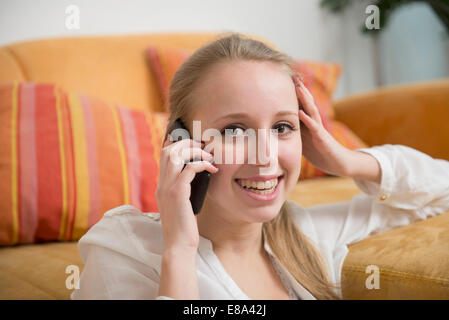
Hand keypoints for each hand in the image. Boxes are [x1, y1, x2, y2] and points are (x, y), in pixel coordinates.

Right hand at [155, 135, 217, 250]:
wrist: (178, 245)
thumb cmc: (184, 227)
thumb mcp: (181, 204)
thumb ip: (184, 190)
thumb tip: (198, 176)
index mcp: (162, 186)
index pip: (163, 155)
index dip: (177, 144)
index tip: (194, 145)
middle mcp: (162, 184)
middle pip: (168, 150)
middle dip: (186, 143)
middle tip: (202, 147)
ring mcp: (167, 188)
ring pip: (175, 155)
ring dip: (193, 151)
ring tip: (208, 155)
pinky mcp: (177, 194)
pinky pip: (189, 169)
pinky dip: (201, 164)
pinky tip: (212, 168)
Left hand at [293, 75, 352, 176]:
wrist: (338, 163)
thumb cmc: (320, 153)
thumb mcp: (303, 142)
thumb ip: (294, 134)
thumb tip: (277, 130)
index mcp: (309, 124)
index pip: (300, 105)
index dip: (293, 95)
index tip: (284, 81)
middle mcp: (315, 123)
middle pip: (306, 103)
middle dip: (300, 90)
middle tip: (293, 75)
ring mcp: (319, 130)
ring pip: (312, 111)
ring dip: (305, 99)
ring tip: (298, 87)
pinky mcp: (322, 139)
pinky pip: (314, 128)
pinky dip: (307, 120)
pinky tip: (300, 113)